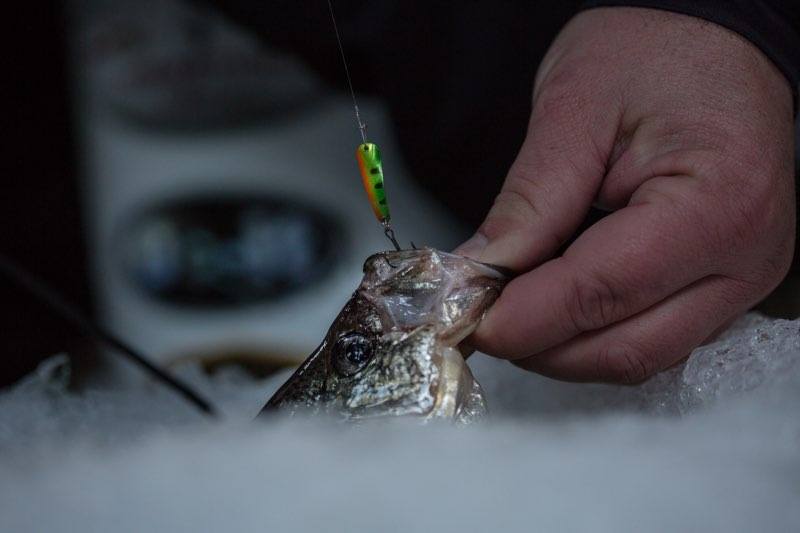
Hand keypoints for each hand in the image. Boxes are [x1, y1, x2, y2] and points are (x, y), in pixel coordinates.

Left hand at [456, 7, 795, 382]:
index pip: (604, 290)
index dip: (527, 317)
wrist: (713, 41)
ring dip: (564, 348)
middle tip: (480, 319)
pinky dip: (593, 334)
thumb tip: (479, 274)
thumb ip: (528, 203)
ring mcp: (743, 281)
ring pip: (640, 356)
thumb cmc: (654, 52)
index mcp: (717, 203)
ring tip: (512, 308)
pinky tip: (553, 305)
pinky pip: (653, 338)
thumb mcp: (573, 110)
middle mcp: (746, 258)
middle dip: (541, 346)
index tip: (469, 319)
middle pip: (626, 348)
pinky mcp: (724, 287)